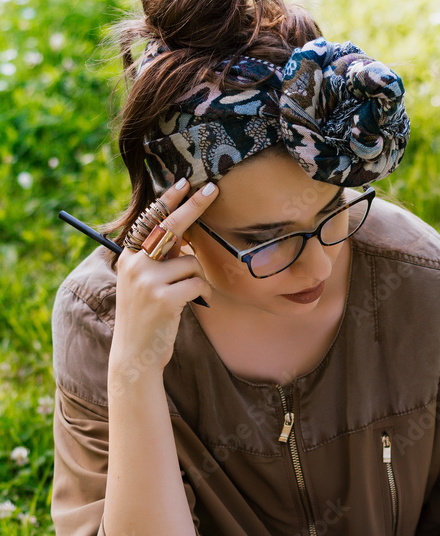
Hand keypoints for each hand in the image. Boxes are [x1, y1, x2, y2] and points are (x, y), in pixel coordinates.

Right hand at [110, 179, 217, 376]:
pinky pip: (198, 283)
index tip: (184, 182)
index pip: (151, 221)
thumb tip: (183, 235)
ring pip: (192, 263)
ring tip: (190, 296)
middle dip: (194, 205)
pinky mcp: (164, 298)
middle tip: (213, 188)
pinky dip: (203, 293)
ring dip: (199, 279)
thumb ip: (159, 259)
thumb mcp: (146, 282)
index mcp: (129, 257)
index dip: (168, 200)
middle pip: (171, 227)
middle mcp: (135, 264)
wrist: (135, 353)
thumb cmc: (147, 316)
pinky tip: (197, 303)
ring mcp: (148, 281)